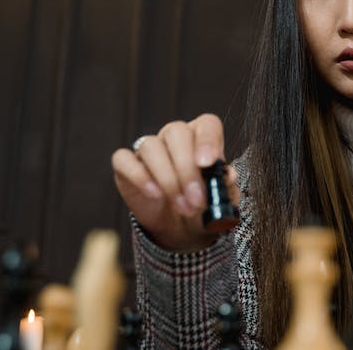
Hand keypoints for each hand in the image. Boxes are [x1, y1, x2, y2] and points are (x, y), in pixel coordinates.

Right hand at [111, 114, 241, 252]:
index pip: (207, 124)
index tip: (208, 163)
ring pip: (151, 147)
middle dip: (187, 169)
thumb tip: (229, 175)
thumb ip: (226, 186)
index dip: (207, 140)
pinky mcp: (126, 165)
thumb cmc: (203, 205)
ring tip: (183, 207)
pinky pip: (124, 159)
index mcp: (202, 137)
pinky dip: (139, 176)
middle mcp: (175, 136)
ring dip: (168, 179)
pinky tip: (154, 194)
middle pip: (176, 133)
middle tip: (196, 200)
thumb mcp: (220, 199)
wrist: (180, 227)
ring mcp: (148, 148)